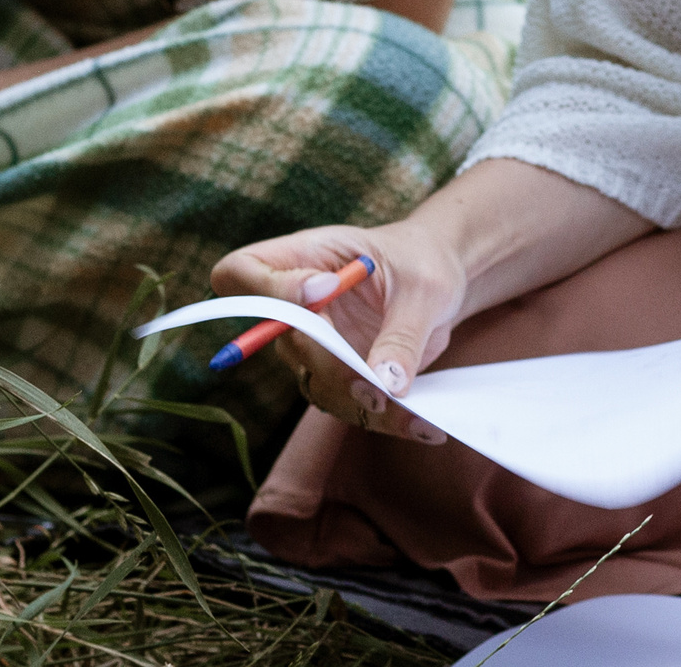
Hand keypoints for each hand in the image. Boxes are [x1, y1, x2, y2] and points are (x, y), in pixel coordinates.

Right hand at [210, 222, 464, 445]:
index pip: (242, 271)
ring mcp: (311, 344)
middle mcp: (297, 305)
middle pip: (282, 339)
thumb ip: (402, 332)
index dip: (268, 288)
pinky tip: (420, 424)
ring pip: (313, 382)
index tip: (321, 291)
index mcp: (306, 257)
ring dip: (359, 401)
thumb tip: (386, 384)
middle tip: (378, 387)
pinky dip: (381, 418)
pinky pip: (345, 403)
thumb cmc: (423, 263)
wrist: (438, 279)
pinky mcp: (335, 375)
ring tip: (413, 416)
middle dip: (329, 363)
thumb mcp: (423, 287)